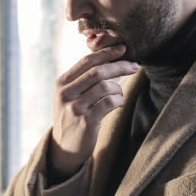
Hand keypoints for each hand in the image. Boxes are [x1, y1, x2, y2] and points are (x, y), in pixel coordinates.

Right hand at [49, 45, 138, 175]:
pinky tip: (118, 104)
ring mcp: (75, 108)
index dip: (106, 53)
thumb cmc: (73, 116)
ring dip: (118, 88)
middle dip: (119, 66)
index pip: (86, 61)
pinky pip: (110, 103)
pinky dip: (119, 100)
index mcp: (62, 83)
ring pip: (105, 86)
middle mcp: (66, 93)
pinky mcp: (86, 121)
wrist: (64, 147)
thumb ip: (83, 79)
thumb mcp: (70, 95)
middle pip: (97, 71)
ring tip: (119, 94)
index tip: (122, 48)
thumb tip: (110, 58)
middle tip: (134, 66)